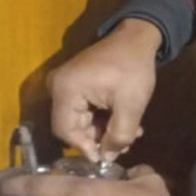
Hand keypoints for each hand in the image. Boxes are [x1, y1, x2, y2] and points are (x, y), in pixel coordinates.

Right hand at [49, 18, 161, 160]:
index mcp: (66, 90)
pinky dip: (102, 118)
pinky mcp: (75, 84)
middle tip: (123, 145)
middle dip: (98, 139)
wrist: (136, 38)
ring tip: (130, 134)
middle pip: (72, 127)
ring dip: (104, 129)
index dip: (85, 147)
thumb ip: (119, 135)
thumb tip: (107, 158)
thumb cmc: (133, 68)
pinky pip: (84, 109)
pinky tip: (124, 122)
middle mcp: (58, 87)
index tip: (106, 156)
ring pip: (80, 120)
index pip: (66, 131)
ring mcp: (65, 84)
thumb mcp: (131, 105)